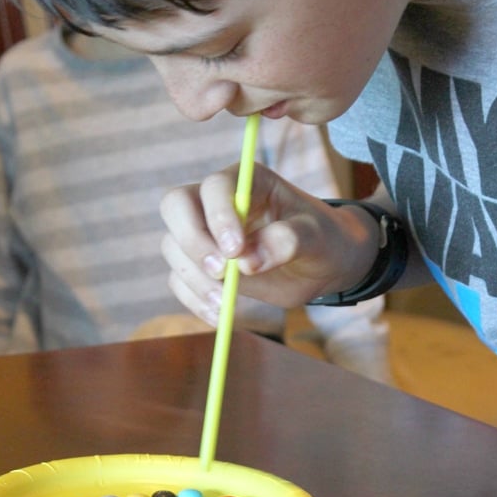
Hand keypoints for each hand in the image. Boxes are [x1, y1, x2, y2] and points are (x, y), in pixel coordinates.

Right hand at [159, 164, 378, 322]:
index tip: (236, 251)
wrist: (323, 265)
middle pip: (176, 207)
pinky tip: (219, 315)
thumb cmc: (322, 239)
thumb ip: (287, 241)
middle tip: (221, 273)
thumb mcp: (316, 237)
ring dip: (194, 278)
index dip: (218, 217)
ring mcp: (206, 233)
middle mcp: (217, 202)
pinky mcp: (203, 265)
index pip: (213, 187)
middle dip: (192, 242)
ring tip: (226, 303)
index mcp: (246, 181)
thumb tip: (247, 262)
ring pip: (173, 246)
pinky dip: (193, 299)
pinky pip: (180, 279)